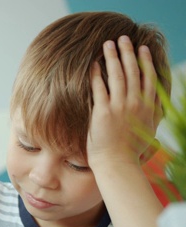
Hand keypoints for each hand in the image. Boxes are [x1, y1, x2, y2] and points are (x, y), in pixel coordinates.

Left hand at [88, 35, 159, 168]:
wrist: (117, 164)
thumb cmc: (131, 151)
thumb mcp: (149, 130)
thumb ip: (153, 115)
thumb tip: (156, 105)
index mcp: (149, 107)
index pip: (149, 78)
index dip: (145, 61)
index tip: (142, 49)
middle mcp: (136, 103)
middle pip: (133, 71)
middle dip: (128, 52)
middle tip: (122, 39)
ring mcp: (120, 106)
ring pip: (117, 75)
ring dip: (112, 57)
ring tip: (107, 44)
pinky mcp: (103, 111)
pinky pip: (99, 87)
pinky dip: (97, 73)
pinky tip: (93, 63)